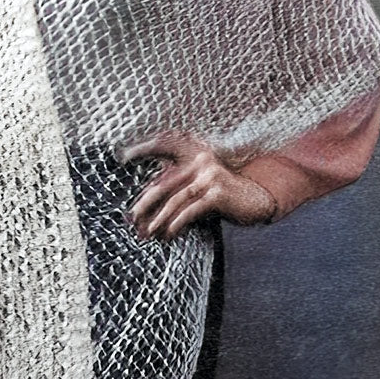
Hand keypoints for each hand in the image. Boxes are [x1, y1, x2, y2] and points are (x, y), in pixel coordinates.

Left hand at [121, 131, 276, 240]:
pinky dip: (176, 223)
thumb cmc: (222, 193)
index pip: (163, 144)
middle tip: (132, 219)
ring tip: (148, 233)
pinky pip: (190, 210)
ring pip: (174, 199)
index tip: (123, 157)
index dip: (142, 148)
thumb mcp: (200, 182)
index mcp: (193, 151)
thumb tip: (144, 204)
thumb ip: (178, 184)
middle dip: (145, 203)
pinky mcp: (217, 192)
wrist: (256, 200)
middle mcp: (200, 159)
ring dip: (158, 219)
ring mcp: (209, 174)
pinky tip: (168, 234)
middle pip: (163, 181)